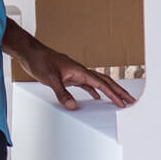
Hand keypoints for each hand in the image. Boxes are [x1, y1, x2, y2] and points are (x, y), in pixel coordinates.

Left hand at [19, 43, 135, 110]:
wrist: (30, 53)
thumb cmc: (40, 61)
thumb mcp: (51, 78)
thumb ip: (62, 93)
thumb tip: (73, 106)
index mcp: (80, 70)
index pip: (102, 84)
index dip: (114, 94)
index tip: (124, 102)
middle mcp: (80, 71)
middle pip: (105, 82)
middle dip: (119, 92)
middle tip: (131, 101)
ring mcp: (75, 73)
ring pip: (97, 83)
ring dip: (109, 91)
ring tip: (118, 100)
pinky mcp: (68, 76)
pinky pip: (86, 85)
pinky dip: (94, 91)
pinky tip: (96, 97)